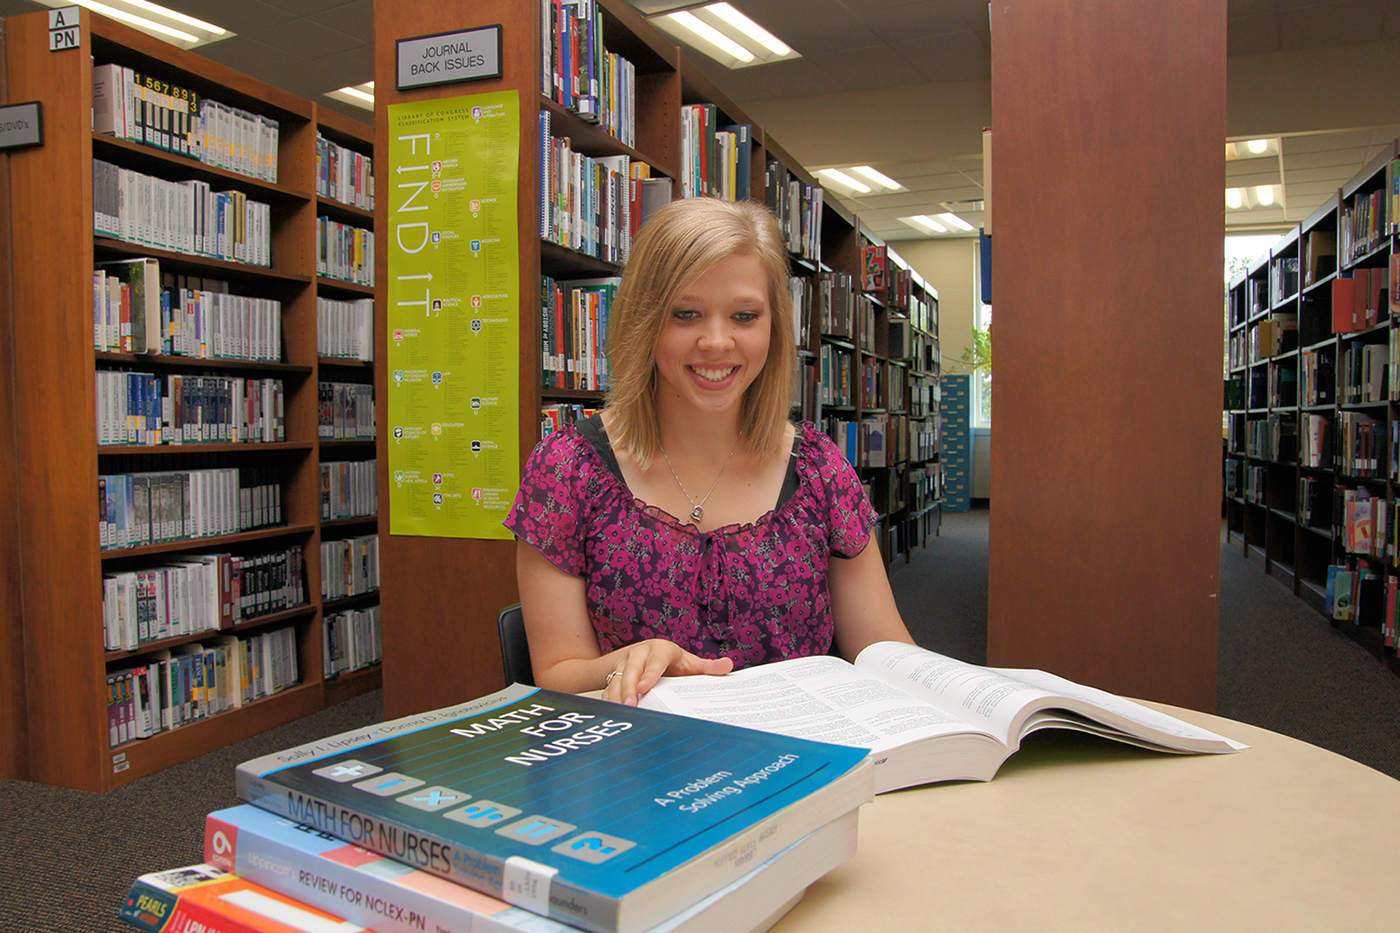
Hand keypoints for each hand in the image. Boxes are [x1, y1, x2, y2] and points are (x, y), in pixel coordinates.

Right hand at [600, 639, 732, 705]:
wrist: (643, 654)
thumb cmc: (671, 662)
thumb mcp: (688, 662)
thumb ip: (706, 667)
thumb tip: (728, 666)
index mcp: (660, 650)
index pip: (655, 660)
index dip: (650, 673)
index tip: (645, 688)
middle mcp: (639, 655)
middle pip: (631, 670)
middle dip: (629, 688)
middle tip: (632, 705)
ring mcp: (624, 665)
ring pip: (617, 679)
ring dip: (618, 696)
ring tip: (622, 711)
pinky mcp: (613, 676)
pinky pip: (608, 688)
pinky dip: (609, 701)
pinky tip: (613, 713)